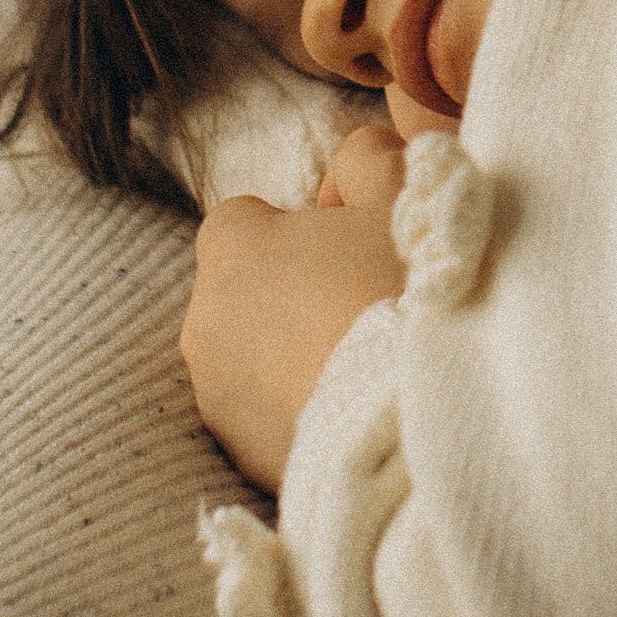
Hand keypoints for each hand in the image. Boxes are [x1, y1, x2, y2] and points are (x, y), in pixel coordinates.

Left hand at [181, 123, 408, 488]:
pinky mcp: (240, 458)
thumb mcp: (403, 193)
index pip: (242, 221)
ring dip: (293, 358)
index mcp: (232, 248)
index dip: (295, 230)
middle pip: (245, 293)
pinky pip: (267, 420)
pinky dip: (300, 413)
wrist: (412, 423)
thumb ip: (366, 158)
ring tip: (366, 368)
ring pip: (251, 361)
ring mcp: (217, 398)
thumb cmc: (405, 291)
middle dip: (292, 297)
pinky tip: (358, 414)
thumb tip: (352, 162)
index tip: (348, 249)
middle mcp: (204, 322)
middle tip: (366, 308)